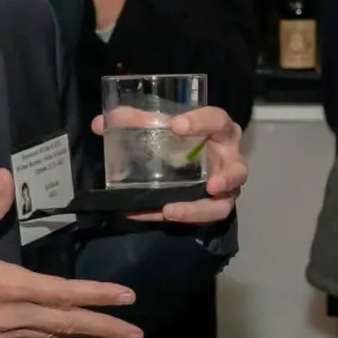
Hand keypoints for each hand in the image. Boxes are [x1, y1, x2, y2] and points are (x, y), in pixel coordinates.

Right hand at [0, 169, 142, 337]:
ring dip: (87, 334)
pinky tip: (71, 331)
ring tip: (116, 335)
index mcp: (6, 286)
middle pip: (67, 324)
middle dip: (104, 328)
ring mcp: (4, 329)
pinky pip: (36, 336)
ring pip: (54, 333)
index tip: (126, 297)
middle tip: (137, 334)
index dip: (96, 295)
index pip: (62, 293)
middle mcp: (12, 314)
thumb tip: (7, 177)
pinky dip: (60, 334)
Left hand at [91, 106, 246, 223]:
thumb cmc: (182, 135)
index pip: (218, 121)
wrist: (190, 156)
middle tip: (210, 185)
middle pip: (238, 170)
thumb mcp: (163, 124)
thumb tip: (99, 123)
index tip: (176, 125)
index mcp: (220, 131)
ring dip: (200, 209)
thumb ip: (134, 121)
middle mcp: (228, 160)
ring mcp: (223, 186)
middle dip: (228, 179)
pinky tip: (154, 215)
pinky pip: (199, 217)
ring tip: (172, 211)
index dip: (201, 122)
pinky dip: (176, 217)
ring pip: (223, 203)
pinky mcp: (211, 205)